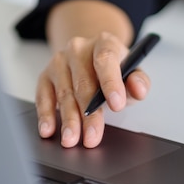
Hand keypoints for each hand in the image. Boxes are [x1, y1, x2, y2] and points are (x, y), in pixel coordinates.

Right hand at [35, 32, 150, 147]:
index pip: (106, 59)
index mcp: (104, 43)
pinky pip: (43, 96)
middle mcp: (78, 49)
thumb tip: (138, 89)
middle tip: (92, 137)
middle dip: (88, 114)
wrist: (92, 57)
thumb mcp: (133, 73)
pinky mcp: (46, 75)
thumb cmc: (115, 69)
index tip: (117, 105)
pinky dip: (45, 114)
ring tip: (71, 139)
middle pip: (83, 83)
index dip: (111, 82)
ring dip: (68, 119)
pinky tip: (48, 129)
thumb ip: (139, 82)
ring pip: (64, 93)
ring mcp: (59, 61)